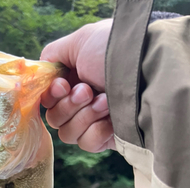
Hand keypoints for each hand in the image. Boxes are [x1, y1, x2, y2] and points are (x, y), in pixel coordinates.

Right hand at [40, 19, 115, 151]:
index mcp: (73, 81)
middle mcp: (81, 103)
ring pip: (67, 134)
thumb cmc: (115, 53)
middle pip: (55, 119)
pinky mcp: (106, 139)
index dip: (51, 97)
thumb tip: (43, 72)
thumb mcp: (80, 42)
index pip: (47, 101)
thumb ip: (53, 55)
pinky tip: (111, 120)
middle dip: (69, 105)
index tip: (64, 86)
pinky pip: (86, 144)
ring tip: (105, 101)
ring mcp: (94, 122)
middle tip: (88, 91)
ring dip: (84, 117)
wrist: (147, 73)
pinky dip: (96, 132)